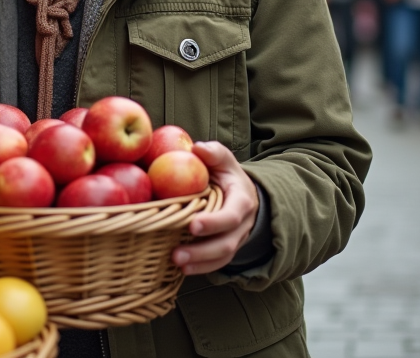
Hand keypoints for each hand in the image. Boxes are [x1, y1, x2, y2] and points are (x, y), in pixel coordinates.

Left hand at [172, 141, 257, 275]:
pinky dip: (201, 268)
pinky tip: (182, 270)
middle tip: (176, 254)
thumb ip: (214, 153)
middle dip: (202, 251)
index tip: (192, 225)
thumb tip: (197, 148)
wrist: (241, 193)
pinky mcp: (226, 249)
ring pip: (222, 257)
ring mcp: (235, 239)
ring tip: (176, 263)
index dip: (214, 222)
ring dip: (199, 263)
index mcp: (242, 200)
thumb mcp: (223, 160)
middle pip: (227, 243)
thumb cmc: (225, 174)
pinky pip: (217, 264)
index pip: (232, 215)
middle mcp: (242, 224)